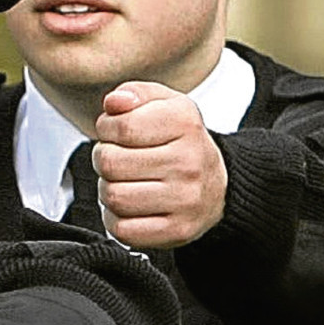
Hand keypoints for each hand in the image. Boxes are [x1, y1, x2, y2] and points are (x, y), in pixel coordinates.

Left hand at [94, 82, 227, 248]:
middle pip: (111, 163)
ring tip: (126, 182)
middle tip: (119, 159)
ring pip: (114, 196)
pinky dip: (116, 218)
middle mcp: (189, 162)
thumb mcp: (163, 104)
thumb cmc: (180, 143)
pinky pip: (122, 229)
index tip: (115, 132)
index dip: (106, 129)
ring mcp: (186, 199)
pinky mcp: (177, 230)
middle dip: (105, 160)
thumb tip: (114, 103)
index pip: (120, 126)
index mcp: (185, 123)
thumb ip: (133, 94)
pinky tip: (132, 206)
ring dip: (109, 189)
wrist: (218, 186)